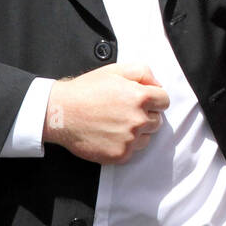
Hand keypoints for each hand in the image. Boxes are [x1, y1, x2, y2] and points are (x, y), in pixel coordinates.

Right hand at [44, 62, 169, 163]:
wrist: (61, 113)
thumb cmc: (86, 90)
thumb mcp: (115, 70)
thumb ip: (143, 72)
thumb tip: (158, 84)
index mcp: (140, 97)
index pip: (164, 101)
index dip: (153, 99)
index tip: (142, 101)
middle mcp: (138, 119)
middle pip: (157, 120)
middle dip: (146, 115)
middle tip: (125, 112)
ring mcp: (129, 139)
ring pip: (147, 137)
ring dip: (137, 132)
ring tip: (116, 124)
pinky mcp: (120, 155)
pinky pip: (133, 151)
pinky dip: (125, 145)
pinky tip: (110, 135)